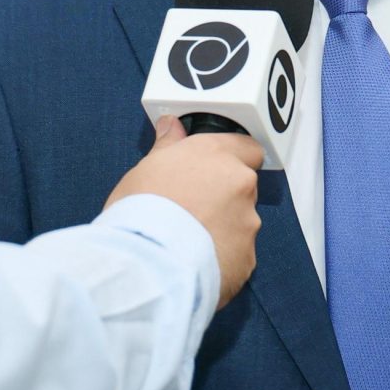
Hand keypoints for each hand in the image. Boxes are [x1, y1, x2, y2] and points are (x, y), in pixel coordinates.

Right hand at [106, 116, 262, 300]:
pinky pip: (238, 253)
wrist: (149, 263)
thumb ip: (168, 147)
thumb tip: (171, 126)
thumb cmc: (141, 212)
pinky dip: (222, 257)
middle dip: (224, 197)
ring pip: (241, 222)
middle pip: (242, 187)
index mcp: (216, 155)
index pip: (246, 146)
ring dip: (223, 228)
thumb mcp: (145, 169)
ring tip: (188, 242)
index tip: (214, 169)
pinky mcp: (247, 257)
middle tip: (191, 209)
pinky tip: (195, 262)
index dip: (232, 158)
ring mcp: (247, 222)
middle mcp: (240, 184)